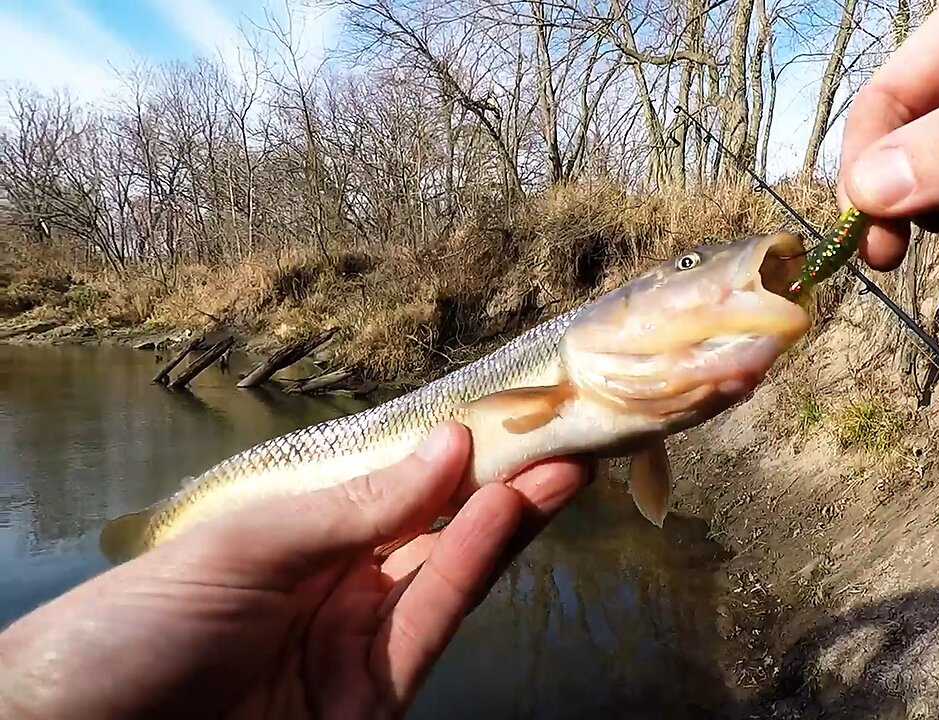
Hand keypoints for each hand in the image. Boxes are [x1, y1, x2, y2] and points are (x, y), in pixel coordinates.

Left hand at [0, 422, 587, 719]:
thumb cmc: (134, 627)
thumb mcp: (244, 548)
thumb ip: (354, 507)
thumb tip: (447, 449)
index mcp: (302, 542)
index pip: (397, 490)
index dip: (458, 454)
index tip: (515, 413)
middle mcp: (340, 588)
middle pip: (438, 529)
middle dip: (504, 481)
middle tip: (569, 433)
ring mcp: (360, 646)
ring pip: (449, 573)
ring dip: (509, 518)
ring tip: (564, 466)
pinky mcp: (373, 701)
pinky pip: (431, 625)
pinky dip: (473, 567)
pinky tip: (505, 514)